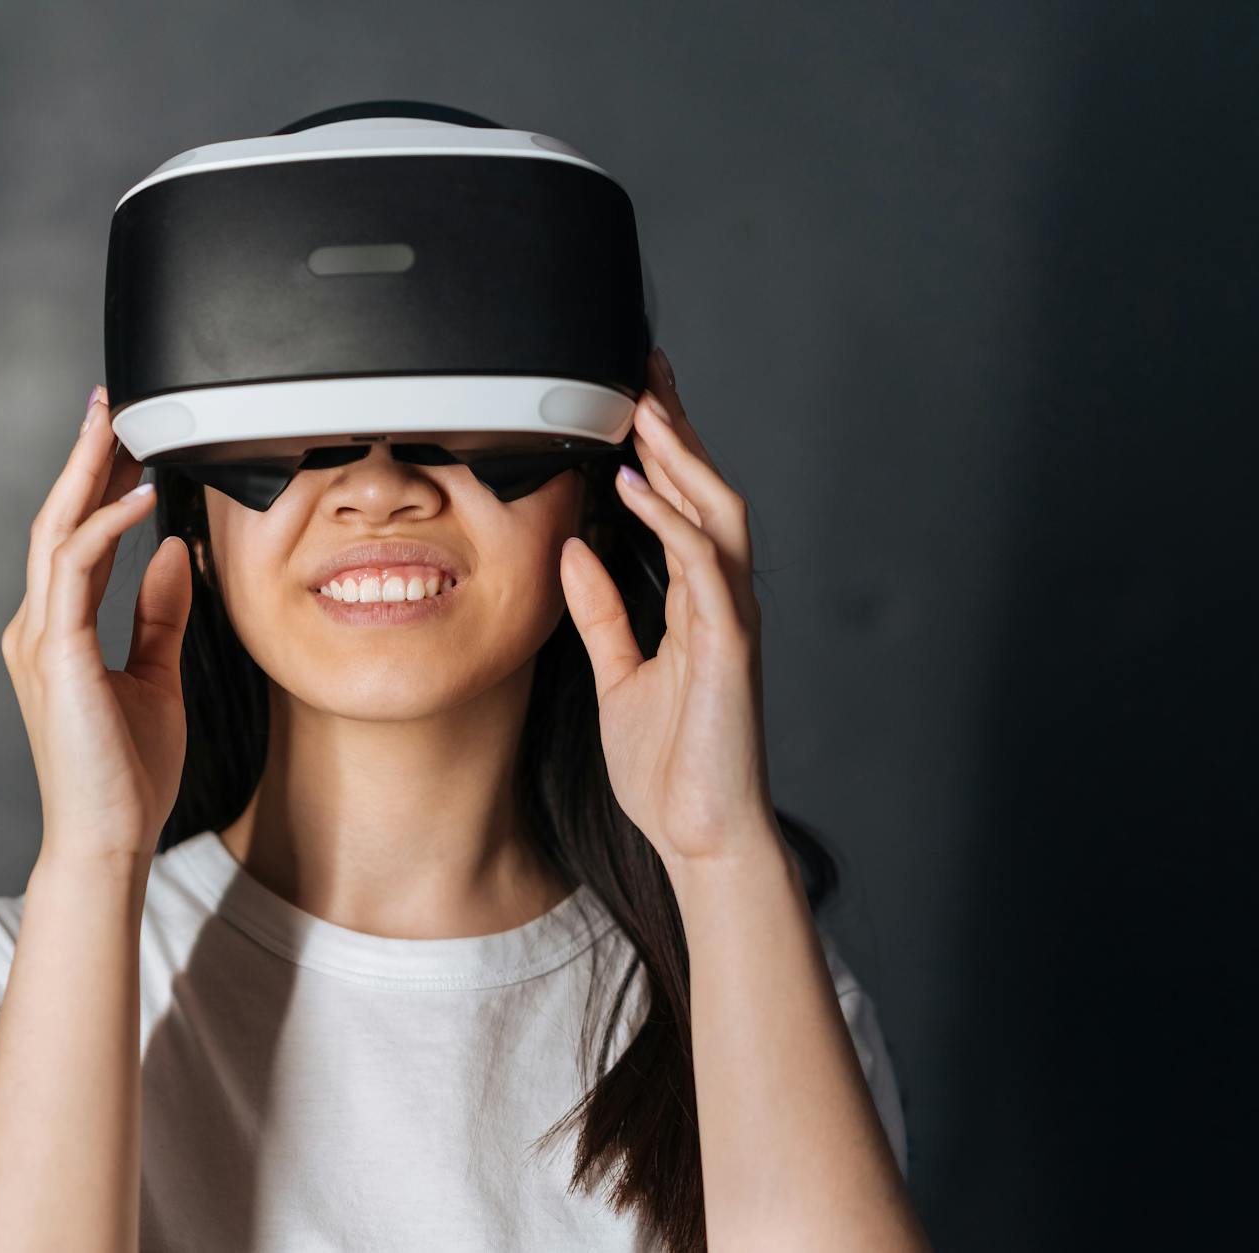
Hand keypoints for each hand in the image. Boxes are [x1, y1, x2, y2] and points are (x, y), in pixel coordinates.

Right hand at [0, 385, 193, 866]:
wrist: (108, 841)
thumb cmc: (127, 775)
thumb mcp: (156, 677)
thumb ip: (158, 614)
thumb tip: (172, 552)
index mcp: (58, 632)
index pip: (75, 538)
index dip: (97, 483)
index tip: (125, 439)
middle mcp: (38, 627)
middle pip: (56, 519)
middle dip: (85, 457)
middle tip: (111, 402)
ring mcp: (39, 639)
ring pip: (57, 531)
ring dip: (89, 473)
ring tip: (121, 426)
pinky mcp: (56, 654)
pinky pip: (77, 570)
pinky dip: (106, 527)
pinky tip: (140, 499)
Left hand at [558, 347, 777, 866]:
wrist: (701, 836)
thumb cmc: (670, 766)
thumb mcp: (618, 675)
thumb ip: (601, 611)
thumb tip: (575, 549)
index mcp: (696, 603)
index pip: (681, 506)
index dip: (661, 450)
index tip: (630, 398)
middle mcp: (720, 600)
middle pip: (706, 492)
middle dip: (677, 429)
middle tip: (643, 371)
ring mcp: (730, 620)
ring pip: (716, 514)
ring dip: (680, 457)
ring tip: (643, 408)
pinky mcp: (729, 647)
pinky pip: (704, 567)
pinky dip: (671, 522)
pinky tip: (638, 488)